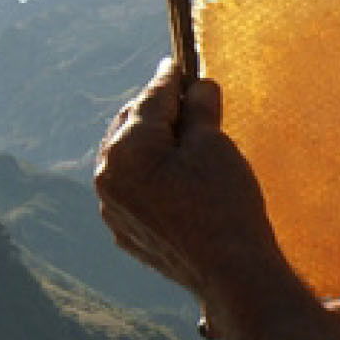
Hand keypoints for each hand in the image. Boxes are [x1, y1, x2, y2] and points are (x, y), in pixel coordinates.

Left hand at [94, 60, 288, 301]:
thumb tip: (197, 85)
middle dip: (158, 112)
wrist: (232, 275)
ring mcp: (114, 210)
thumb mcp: (215, 146)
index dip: (170, 80)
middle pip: (130, 128)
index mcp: (124, 152)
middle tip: (187, 100)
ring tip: (184, 140)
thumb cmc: (225, 205)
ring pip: (130, 161)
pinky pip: (135, 192)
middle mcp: (107, 179)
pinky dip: (153, 178)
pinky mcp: (128, 234)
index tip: (178, 65)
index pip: (149, 100)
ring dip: (152, 145)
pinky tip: (178, 179)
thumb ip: (199, 109)